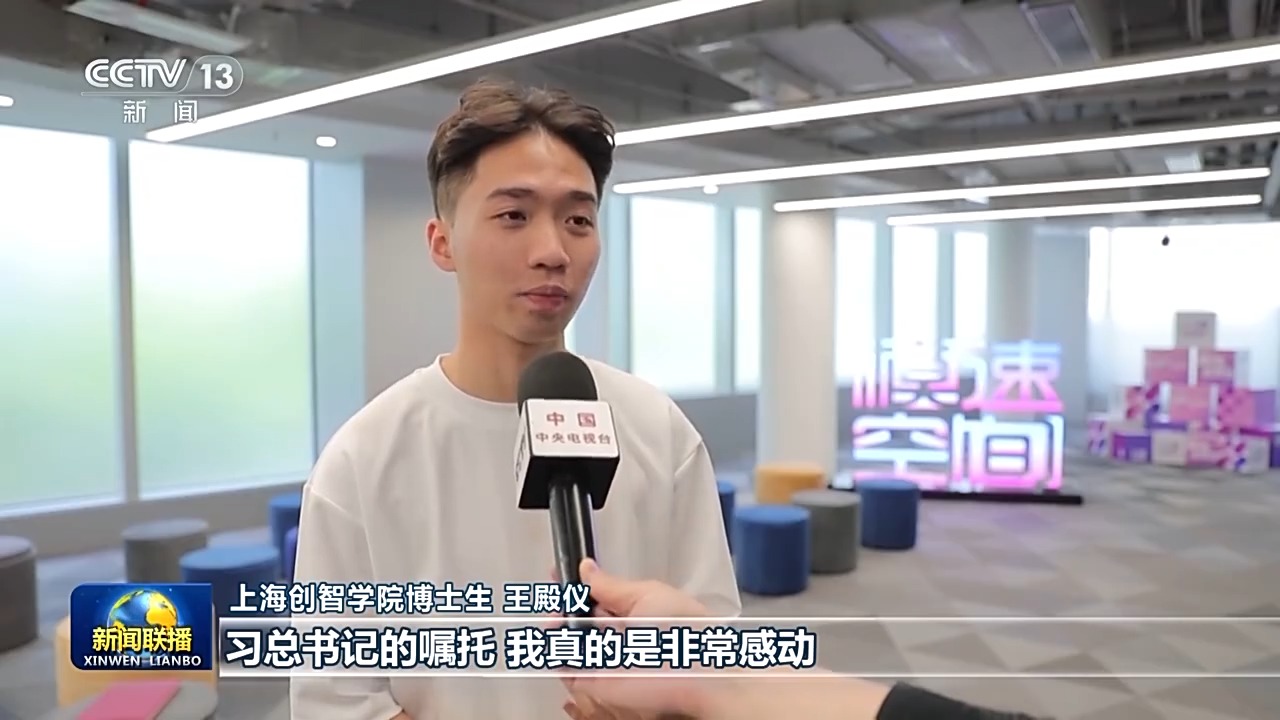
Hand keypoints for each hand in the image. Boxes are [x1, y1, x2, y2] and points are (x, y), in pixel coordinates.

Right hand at [558, 559, 709, 717]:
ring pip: (570, 641)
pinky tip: (554, 641)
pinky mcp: (595, 683)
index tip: (557, 573)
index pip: (596, 595)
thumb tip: (586, 567)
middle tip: (559, 601)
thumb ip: (611, 585)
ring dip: (557, 628)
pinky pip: (568, 670)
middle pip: (579, 617)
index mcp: (632, 609)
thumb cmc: (679, 629)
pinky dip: (556, 656)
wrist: (691, 674)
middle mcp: (617, 633)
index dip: (575, 585)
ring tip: (556, 621)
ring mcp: (605, 658)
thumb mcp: (646, 595)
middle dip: (563, 605)